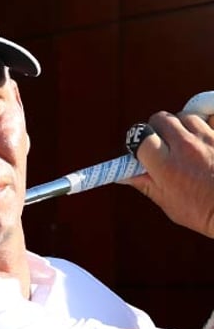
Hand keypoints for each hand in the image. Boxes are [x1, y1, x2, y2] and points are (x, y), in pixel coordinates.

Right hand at [124, 110, 213, 237]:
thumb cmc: (204, 212)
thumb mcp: (168, 202)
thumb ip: (145, 183)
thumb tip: (124, 174)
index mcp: (166, 166)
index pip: (141, 136)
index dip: (138, 141)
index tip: (141, 148)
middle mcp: (185, 148)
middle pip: (161, 119)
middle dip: (157, 128)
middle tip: (162, 142)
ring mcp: (208, 140)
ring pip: (186, 117)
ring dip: (182, 126)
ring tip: (186, 143)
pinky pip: (210, 120)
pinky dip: (205, 127)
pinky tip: (204, 142)